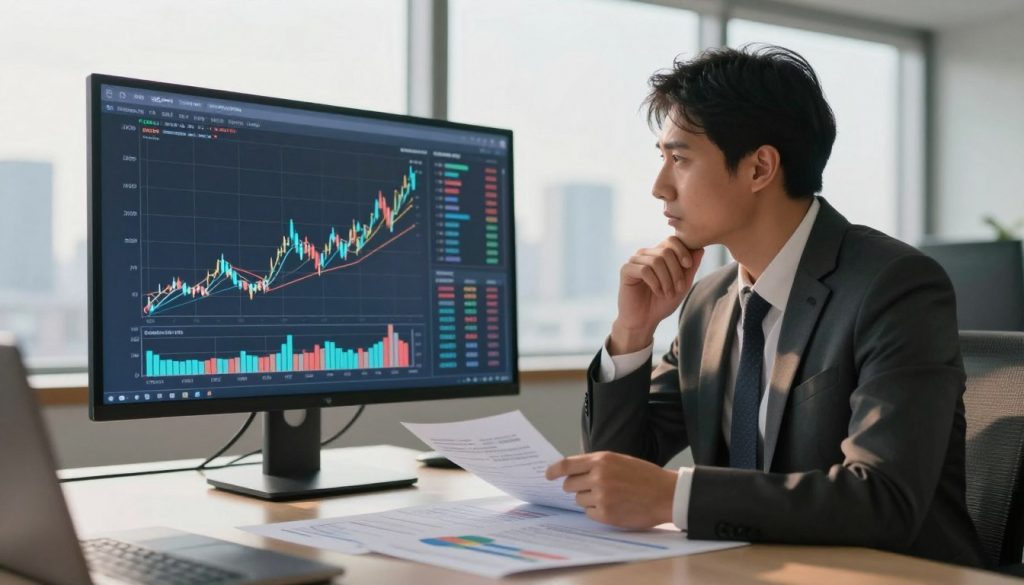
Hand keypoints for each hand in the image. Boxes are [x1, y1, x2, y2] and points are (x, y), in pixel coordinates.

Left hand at [545, 451, 676, 528]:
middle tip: (590, 488)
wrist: (666, 495)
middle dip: (575, 487)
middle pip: (569, 485)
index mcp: (601, 460)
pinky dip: (596, 511)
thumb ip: (597, 464)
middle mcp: (598, 477)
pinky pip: (589, 513)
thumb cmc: (644, 476)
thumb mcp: (619, 461)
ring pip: (579, 500)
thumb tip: (572, 472)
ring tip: (609, 497)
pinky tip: (613, 507)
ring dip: (588, 499)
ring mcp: (601, 497)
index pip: (567, 465)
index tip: (548, 475)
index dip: (554, 471)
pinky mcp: (606, 514)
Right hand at [610, 238, 703, 353]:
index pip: (672, 240)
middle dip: (676, 271)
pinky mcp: (625, 270)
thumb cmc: (662, 303)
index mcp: (658, 254)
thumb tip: (700, 248)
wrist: (644, 321)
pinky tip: (658, 292)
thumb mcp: (682, 285)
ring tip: (668, 294)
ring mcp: (634, 261)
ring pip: (656, 261)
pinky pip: (644, 270)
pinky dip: (655, 283)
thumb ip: (691, 267)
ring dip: (666, 280)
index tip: (688, 265)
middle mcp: (645, 254)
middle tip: (678, 289)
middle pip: (666, 251)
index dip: (682, 250)